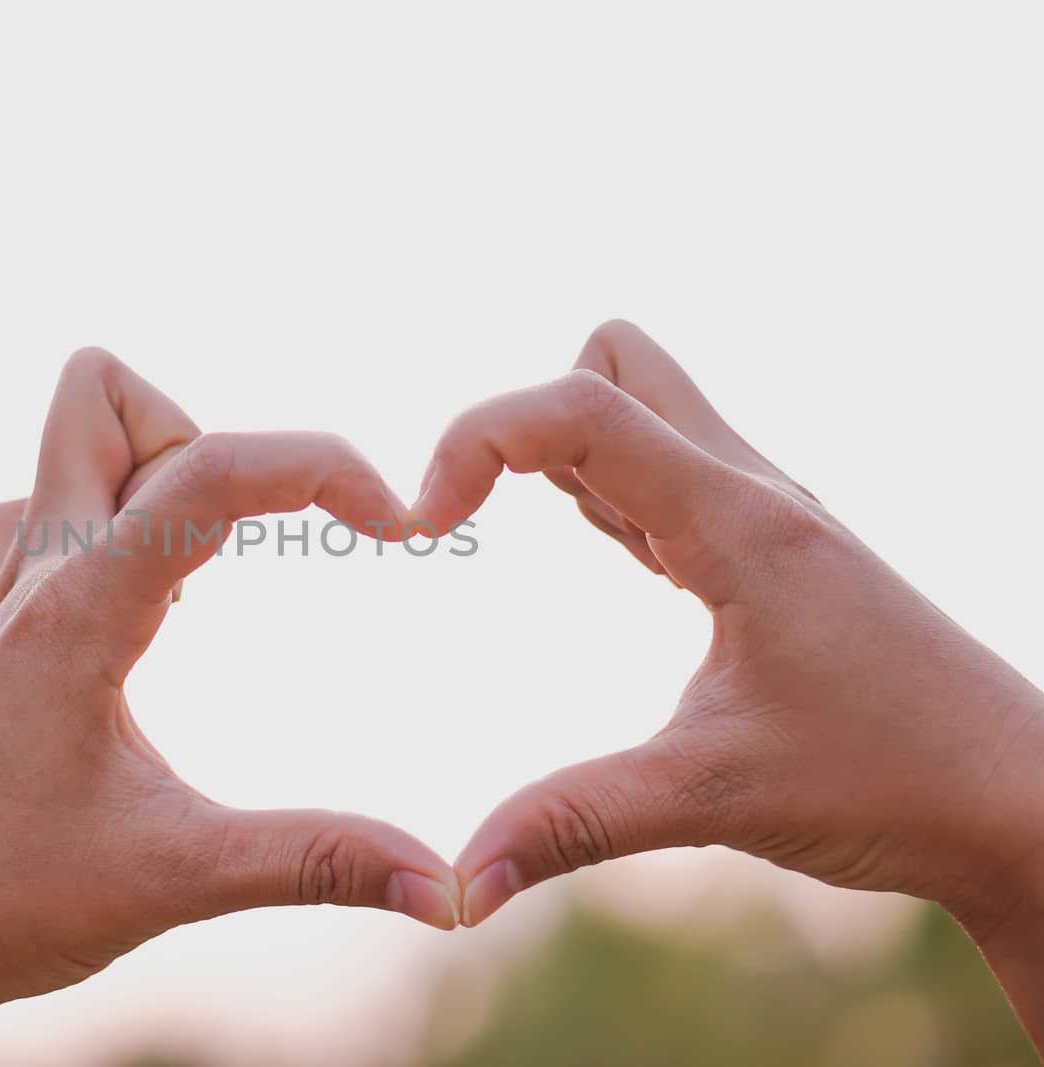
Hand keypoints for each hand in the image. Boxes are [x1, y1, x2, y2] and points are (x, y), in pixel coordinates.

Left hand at [0, 349, 459, 1066]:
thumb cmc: (1, 904)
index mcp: (79, 610)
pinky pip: (56, 512)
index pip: (209, 467)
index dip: (321, 465)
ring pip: (72, 444)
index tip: (398, 523)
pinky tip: (159, 611)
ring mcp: (11, 595)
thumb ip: (317, 863)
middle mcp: (37, 576)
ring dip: (158, 471)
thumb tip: (449, 890)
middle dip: (210, 439)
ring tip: (211, 577)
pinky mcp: (6, 628)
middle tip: (259, 548)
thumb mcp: (177, 877)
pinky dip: (123, 522)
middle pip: (103, 395)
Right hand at [411, 321, 1043, 1042]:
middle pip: (611, 365)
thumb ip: (573, 824)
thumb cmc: (895, 783)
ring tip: (505, 534)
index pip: (578, 406)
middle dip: (521, 419)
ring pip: (639, 413)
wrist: (1019, 802)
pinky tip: (600, 557)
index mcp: (736, 521)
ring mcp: (763, 518)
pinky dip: (605, 493)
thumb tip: (456, 884)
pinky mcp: (768, 555)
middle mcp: (750, 492)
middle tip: (479, 515)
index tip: (424, 526)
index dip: (475, 437)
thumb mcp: (714, 799)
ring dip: (558, 455)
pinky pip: (663, 476)